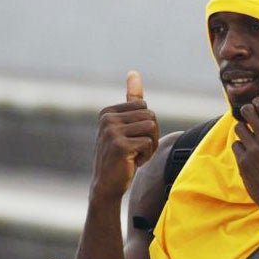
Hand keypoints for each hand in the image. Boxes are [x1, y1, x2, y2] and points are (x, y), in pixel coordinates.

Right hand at [92, 70, 158, 199]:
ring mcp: (112, 132)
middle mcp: (107, 119)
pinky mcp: (120, 146)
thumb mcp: (125, 126)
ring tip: (135, 155)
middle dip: (150, 135)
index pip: (143, 106)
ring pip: (151, 128)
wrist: (106, 186)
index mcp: (107, 112)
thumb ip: (131, 99)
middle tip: (136, 149)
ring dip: (150, 145)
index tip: (132, 139)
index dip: (146, 125)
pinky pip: (149, 143)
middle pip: (150, 115)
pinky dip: (147, 155)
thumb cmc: (119, 156)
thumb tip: (133, 72)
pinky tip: (133, 163)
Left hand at [232, 97, 258, 218]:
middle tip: (247, 117)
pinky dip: (240, 149)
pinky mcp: (243, 162)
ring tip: (248, 139)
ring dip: (242, 131)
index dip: (257, 103)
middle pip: (247, 112)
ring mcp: (254, 150)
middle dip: (246, 112)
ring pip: (239, 128)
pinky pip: (236, 145)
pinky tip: (248, 156)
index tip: (255, 104)